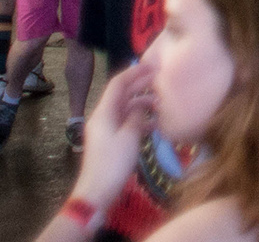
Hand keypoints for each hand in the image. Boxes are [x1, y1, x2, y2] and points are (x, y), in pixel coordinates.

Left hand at [71, 64, 154, 204]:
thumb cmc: (113, 163)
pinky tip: (154, 125)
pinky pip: (125, 123)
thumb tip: (138, 108)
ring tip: (161, 104)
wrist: (97, 192)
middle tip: (160, 80)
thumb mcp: (129, 137)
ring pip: (125, 109)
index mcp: (103, 113)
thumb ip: (135, 117)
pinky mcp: (110, 142)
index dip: (134, 72)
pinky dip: (139, 120)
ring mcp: (105, 130)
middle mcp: (102, 117)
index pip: (118, 84)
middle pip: (122, 95)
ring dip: (141, 104)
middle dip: (140, 86)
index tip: (152, 66)